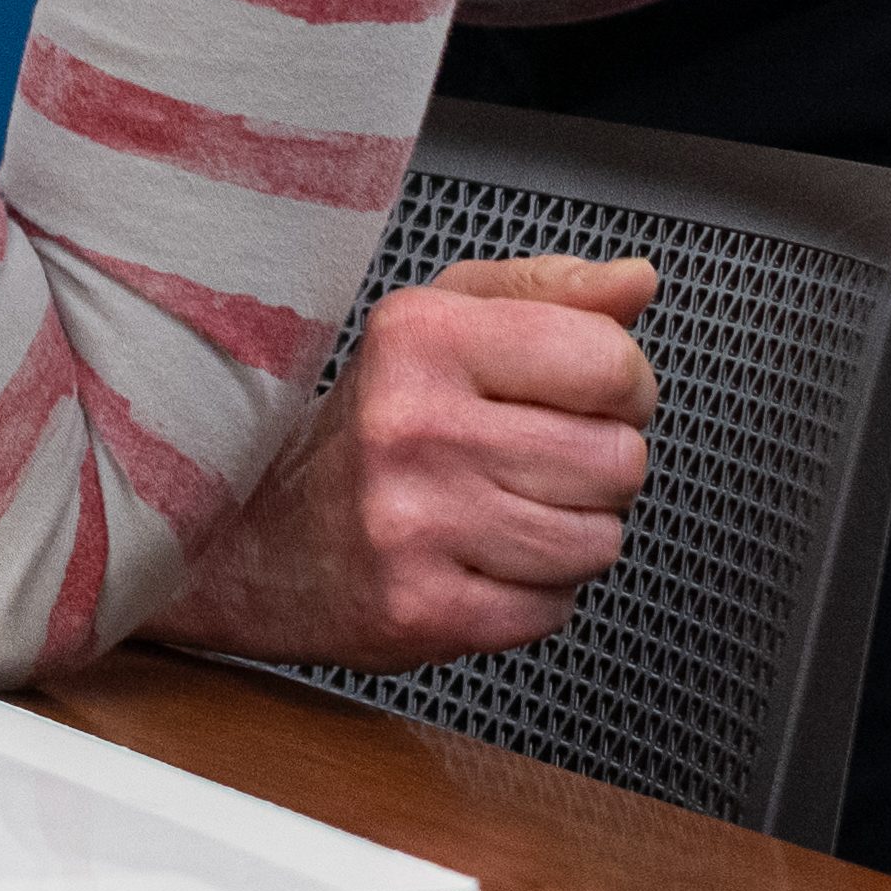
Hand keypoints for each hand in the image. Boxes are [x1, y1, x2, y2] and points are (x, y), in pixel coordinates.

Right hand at [143, 256, 658, 668]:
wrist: (252, 536)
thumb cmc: (367, 425)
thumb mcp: (439, 323)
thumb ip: (546, 294)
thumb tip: (638, 281)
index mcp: (421, 336)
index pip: (610, 363)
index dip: (620, 387)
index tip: (578, 397)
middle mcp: (411, 425)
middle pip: (618, 461)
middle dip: (594, 468)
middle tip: (525, 462)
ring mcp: (414, 523)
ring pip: (598, 542)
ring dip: (566, 536)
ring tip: (498, 514)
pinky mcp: (420, 609)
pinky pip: (555, 610)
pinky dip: (531, 596)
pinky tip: (475, 564)